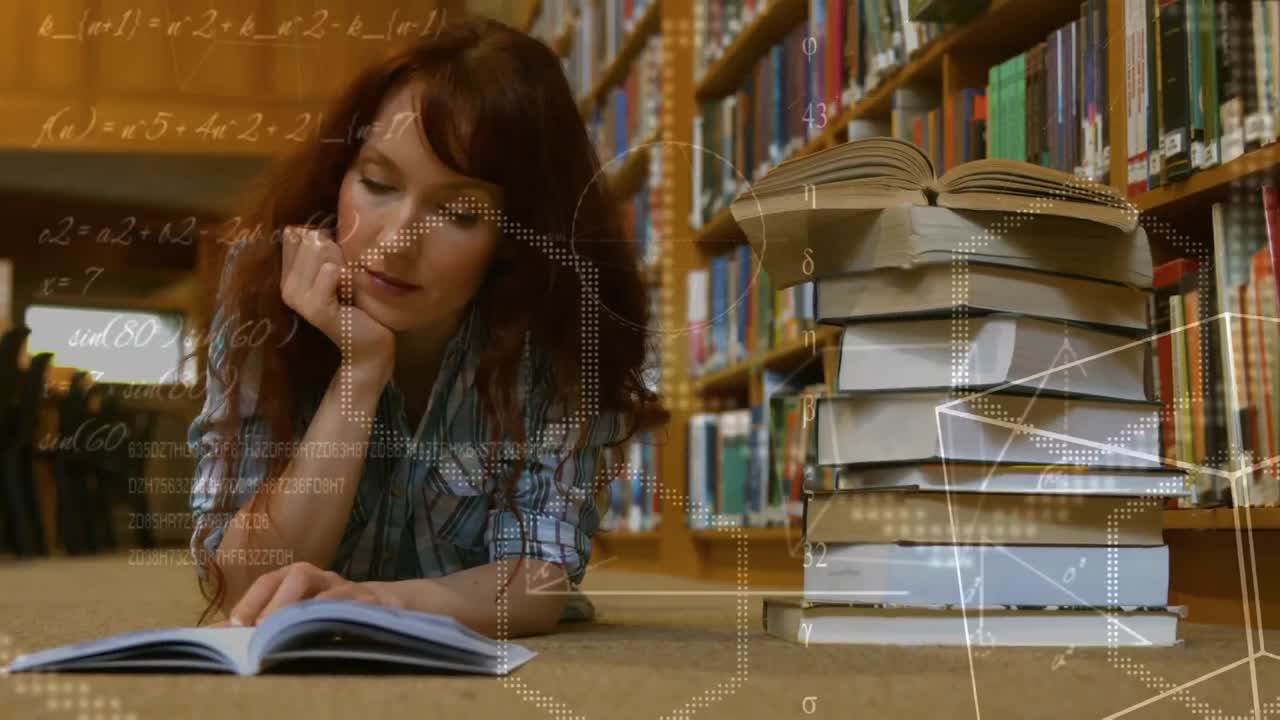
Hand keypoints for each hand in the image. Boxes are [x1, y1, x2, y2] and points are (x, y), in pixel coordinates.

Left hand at [229, 561, 404, 625]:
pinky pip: (360, 609)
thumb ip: (257, 620)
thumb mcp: (292, 611)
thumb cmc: (324, 610)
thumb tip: (211, 633)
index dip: (252, 599)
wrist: (380, 604)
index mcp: (297, 577)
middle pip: (299, 576)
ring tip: (291, 634)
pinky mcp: (373, 605)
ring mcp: (349, 590)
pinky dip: (344, 620)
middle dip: (278, 604)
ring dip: (311, 612)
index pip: (270, 580)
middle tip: (259, 631)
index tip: (234, 624)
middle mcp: (322, 578)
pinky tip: (331, 636)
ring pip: (331, 592)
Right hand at [280, 225, 393, 377]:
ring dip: (344, 262)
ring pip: (322, 251)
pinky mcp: (317, 308)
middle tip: (347, 278)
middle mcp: (288, 287)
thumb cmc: (357, 304)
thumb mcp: (338, 272)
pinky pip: (331, 271)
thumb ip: (323, 250)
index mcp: (288, 277)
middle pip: (310, 238)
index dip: (323, 239)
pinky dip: (348, 275)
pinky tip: (352, 292)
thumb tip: (311, 224)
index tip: (337, 263)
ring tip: (349, 285)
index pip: (296, 234)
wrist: (369, 344)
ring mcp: (299, 299)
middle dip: (336, 250)